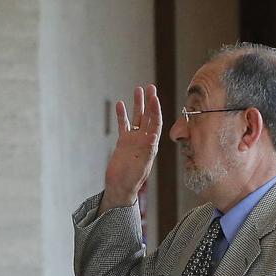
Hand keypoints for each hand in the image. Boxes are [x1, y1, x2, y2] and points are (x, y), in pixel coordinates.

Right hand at [99, 85, 162, 213]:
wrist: (119, 188)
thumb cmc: (131, 180)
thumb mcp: (141, 165)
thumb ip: (146, 151)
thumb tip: (153, 136)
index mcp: (151, 145)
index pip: (155, 123)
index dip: (155, 110)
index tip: (154, 98)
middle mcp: (144, 140)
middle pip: (148, 117)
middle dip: (149, 102)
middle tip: (150, 87)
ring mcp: (133, 140)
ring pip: (136, 118)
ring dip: (137, 105)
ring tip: (137, 90)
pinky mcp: (123, 142)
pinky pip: (123, 125)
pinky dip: (122, 115)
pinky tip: (120, 104)